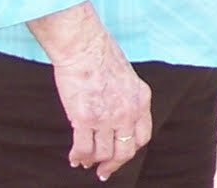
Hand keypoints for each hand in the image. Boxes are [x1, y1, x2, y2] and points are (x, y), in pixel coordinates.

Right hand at [28, 4, 151, 180]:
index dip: (131, 149)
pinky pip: (83, 148)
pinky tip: (74, 158)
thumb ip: (126, 100)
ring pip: (103, 153)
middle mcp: (128, 111)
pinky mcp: (85, 118)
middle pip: (126, 150)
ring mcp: (107, 117)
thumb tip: (115, 122)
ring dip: (92, 161)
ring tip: (84, 162)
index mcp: (142, 99)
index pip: (143, 136)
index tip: (120, 153)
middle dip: (114, 164)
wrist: (85, 47)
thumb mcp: (128, 79)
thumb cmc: (102, 57)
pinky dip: (78, 157)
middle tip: (103, 170)